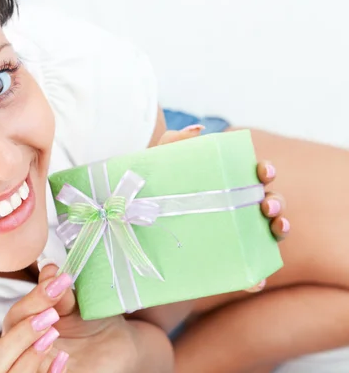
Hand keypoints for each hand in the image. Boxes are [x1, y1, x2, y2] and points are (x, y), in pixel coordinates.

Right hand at [0, 264, 171, 372]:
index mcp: (22, 329)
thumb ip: (57, 290)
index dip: (31, 302)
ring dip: (28, 352)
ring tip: (53, 335)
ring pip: (9, 371)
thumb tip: (49, 269)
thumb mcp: (74, 304)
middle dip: (21, 332)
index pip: (12, 319)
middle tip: (50, 317)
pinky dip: (47, 371)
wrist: (116, 344)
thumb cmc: (90, 323)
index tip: (55, 286)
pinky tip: (64, 359)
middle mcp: (21, 354)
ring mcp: (34, 371)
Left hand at [158, 125, 289, 292]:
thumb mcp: (158, 167)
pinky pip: (248, 273)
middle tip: (266, 204)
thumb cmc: (150, 193)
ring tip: (275, 228)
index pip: (255, 175)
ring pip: (269, 234)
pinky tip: (256, 281)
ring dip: (280, 229)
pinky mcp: (224, 263)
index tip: (263, 171)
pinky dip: (256, 277)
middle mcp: (236, 209)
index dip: (265, 171)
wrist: (130, 231)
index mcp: (226, 184)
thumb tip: (200, 129)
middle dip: (277, 201)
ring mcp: (233, 236)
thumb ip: (173, 142)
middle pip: (269, 203)